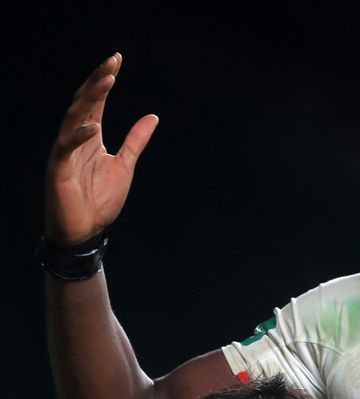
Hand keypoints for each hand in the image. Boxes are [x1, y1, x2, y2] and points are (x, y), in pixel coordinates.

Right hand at [45, 53, 157, 244]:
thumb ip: (136, 141)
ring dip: (89, 99)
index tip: (117, 60)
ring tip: (106, 80)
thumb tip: (153, 116)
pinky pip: (66, 148)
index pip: (96, 102)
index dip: (105, 81)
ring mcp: (65, 153)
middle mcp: (75, 139)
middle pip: (84, 103)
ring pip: (74, 118)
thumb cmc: (99, 199)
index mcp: (90, 136)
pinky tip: (93, 126)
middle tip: (112, 62)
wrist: (84, 230)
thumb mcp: (125, 164)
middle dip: (98, 81)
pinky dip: (79, 136)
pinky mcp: (58, 169)